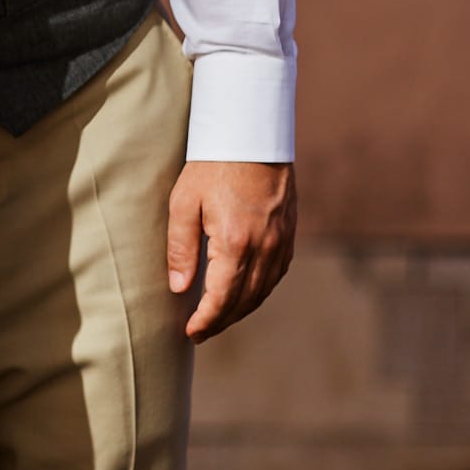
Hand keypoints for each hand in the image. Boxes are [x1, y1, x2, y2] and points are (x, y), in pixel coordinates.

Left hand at [167, 159, 297, 342]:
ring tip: (218, 319)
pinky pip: (276, 275)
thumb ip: (181, 248)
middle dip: (221, 321)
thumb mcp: (184, 203)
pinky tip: (244, 294)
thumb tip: (180, 289)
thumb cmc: (212, 166)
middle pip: (244, 301)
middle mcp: (264, 248)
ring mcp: (281, 243)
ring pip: (263, 291)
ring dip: (241, 310)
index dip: (206, 321)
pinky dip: (259, 292)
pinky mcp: (289, 235)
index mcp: (235, 242)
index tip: (191, 333)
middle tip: (200, 332)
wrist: (252, 136)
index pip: (221, 298)